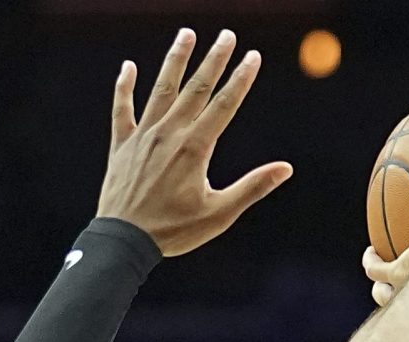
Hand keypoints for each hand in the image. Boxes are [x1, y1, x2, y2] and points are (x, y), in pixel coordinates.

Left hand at [98, 29, 293, 256]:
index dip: (241, 79)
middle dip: (214, 60)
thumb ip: (252, 187)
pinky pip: (122, 109)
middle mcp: (169, 133)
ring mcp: (143, 136)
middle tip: (226, 35)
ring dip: (175, 60)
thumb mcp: (220, 214)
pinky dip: (125, 87)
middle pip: (196, 88)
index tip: (253, 56)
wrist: (124, 240)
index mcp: (195, 148)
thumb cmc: (174, 231)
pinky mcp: (122, 145)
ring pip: (161, 89)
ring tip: (187, 34)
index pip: (225, 104)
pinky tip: (128, 66)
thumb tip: (285, 168)